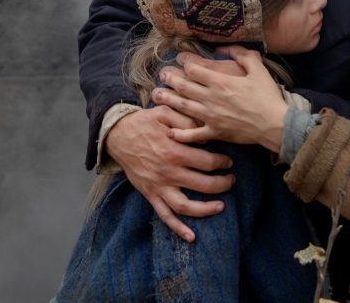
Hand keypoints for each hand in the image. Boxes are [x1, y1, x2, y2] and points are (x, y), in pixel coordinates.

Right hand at [105, 106, 234, 241]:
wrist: (118, 135)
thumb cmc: (145, 122)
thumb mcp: (165, 112)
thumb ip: (185, 120)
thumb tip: (204, 133)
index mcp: (173, 150)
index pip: (207, 161)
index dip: (222, 162)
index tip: (228, 161)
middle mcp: (167, 172)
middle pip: (202, 184)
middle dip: (222, 184)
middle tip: (231, 180)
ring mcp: (158, 186)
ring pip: (185, 206)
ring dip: (206, 209)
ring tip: (221, 206)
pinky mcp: (150, 194)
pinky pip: (165, 216)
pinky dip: (178, 228)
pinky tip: (192, 237)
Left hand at [155, 46, 287, 151]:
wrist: (275, 124)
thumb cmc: (267, 95)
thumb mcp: (258, 68)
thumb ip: (241, 53)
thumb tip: (224, 48)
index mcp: (221, 81)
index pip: (194, 70)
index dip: (185, 64)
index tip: (179, 61)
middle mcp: (211, 98)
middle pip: (184, 87)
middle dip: (170, 79)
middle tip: (161, 75)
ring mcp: (211, 116)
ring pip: (183, 107)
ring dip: (168, 100)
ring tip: (156, 95)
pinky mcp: (215, 132)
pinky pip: (193, 134)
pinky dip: (180, 133)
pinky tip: (170, 130)